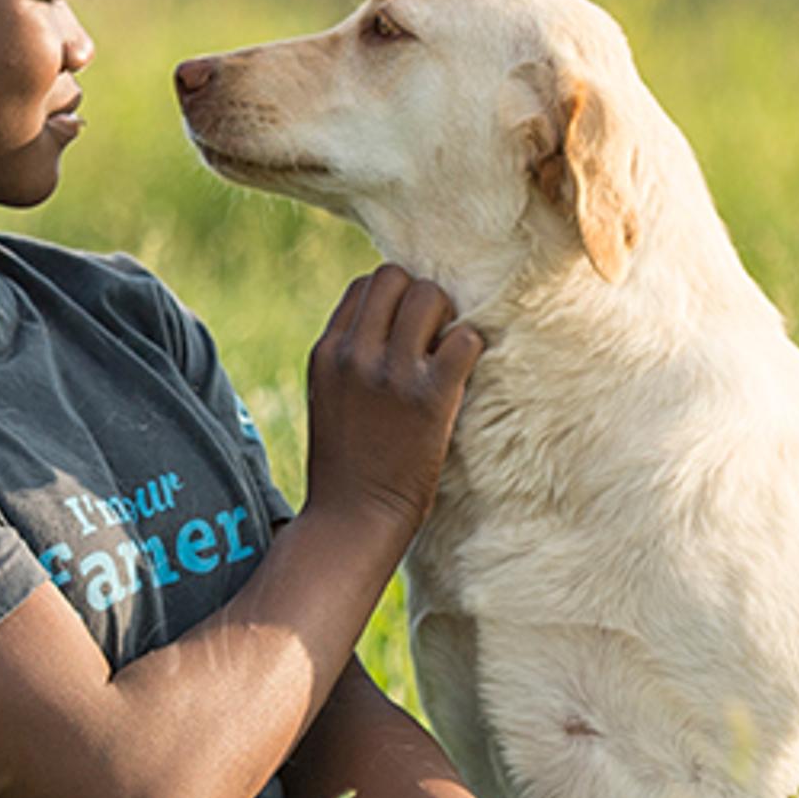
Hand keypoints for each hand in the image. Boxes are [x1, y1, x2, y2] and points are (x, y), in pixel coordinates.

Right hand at [302, 265, 484, 536]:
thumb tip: (390, 318)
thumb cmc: (347, 463)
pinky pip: (465, 339)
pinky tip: (462, 376)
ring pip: (430, 296)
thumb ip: (351, 355)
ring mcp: (392, 374)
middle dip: (420, 298)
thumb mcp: (329, 395)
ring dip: (448, 318)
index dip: (392, 301)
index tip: (405, 331)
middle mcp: (355, 354)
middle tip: (432, 337)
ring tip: (447, 354)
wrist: (353, 520)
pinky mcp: (430, 397)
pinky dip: (471, 349)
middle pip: (396, 277)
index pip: (365, 286)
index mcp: (327, 352)